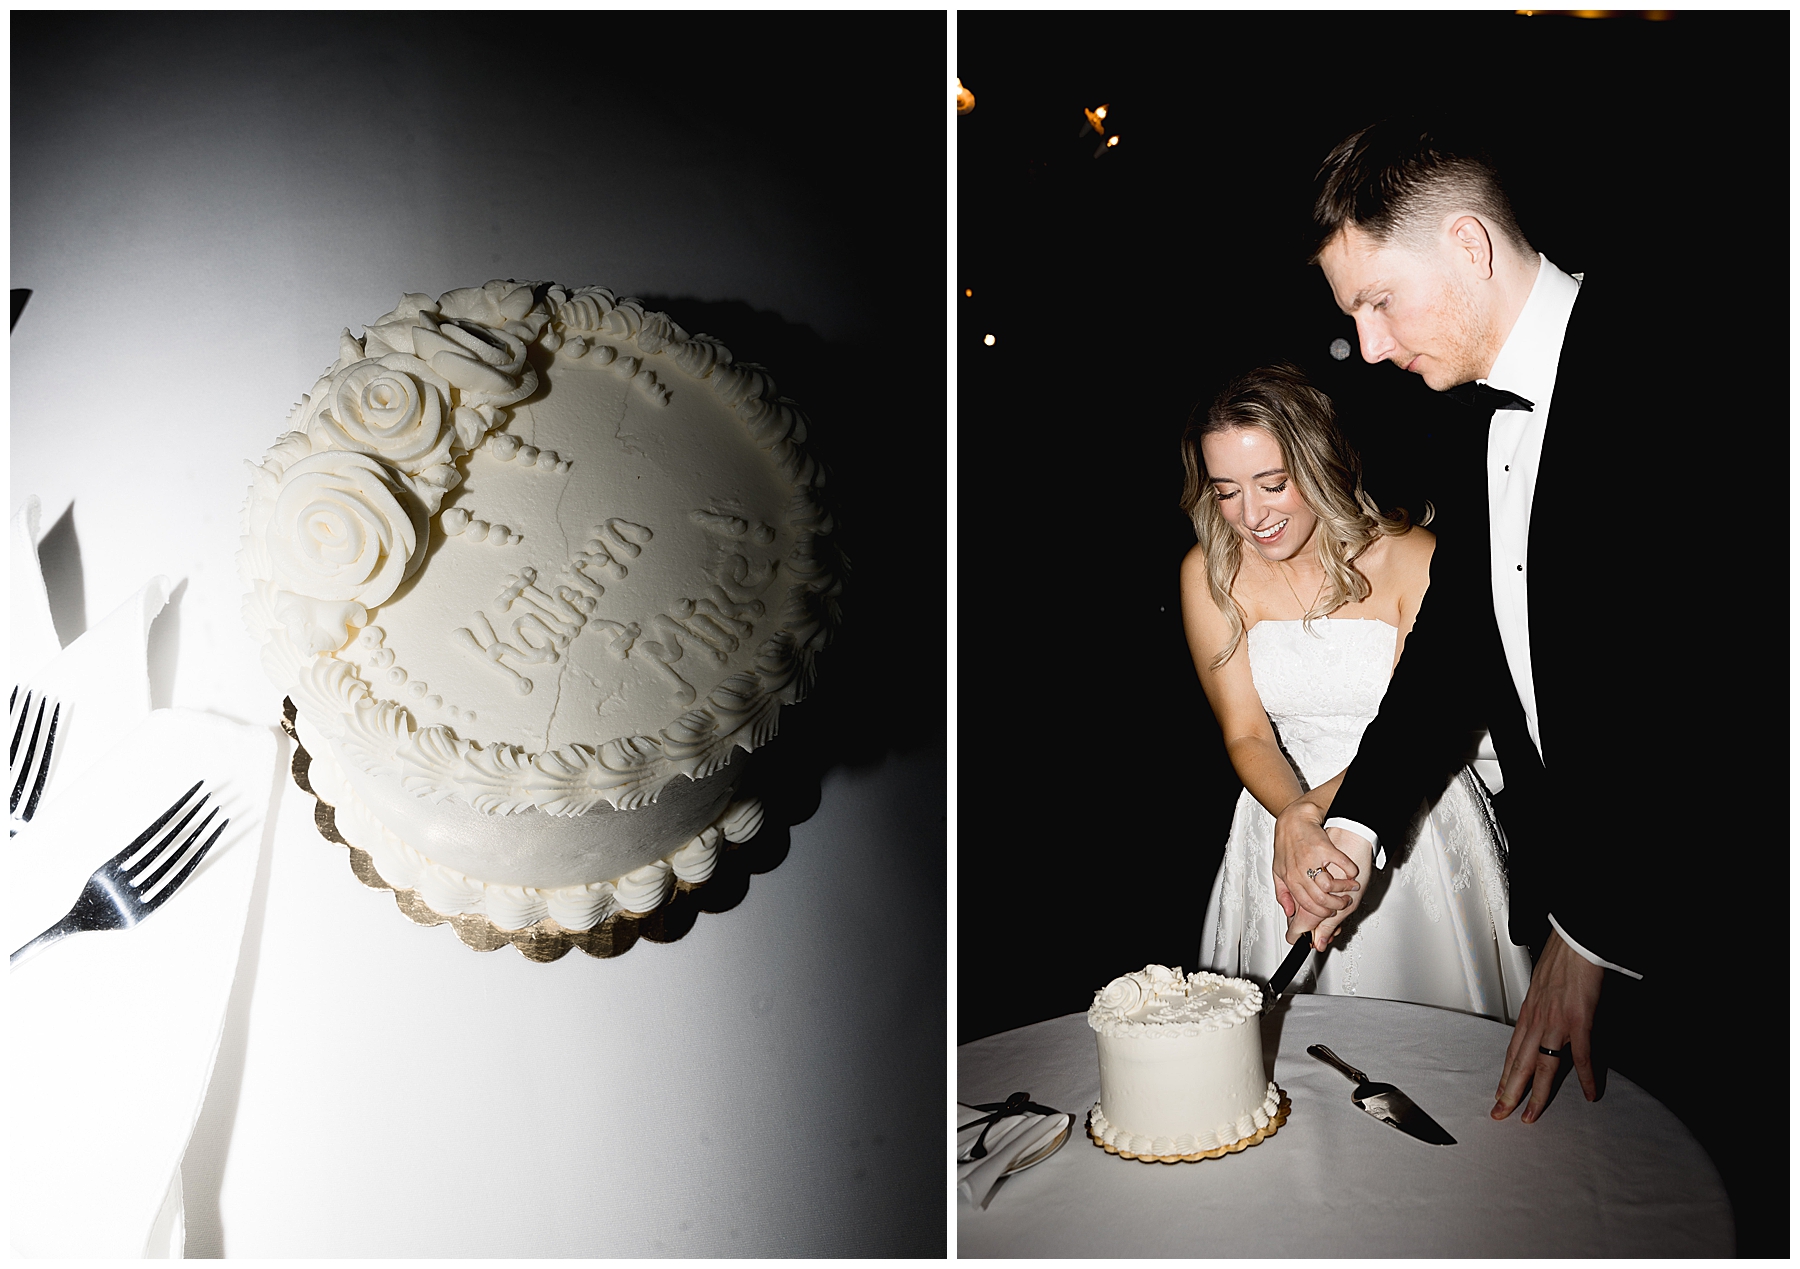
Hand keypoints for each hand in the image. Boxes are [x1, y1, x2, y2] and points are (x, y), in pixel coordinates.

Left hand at [1272, 798, 1360, 924]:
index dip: (1321, 912)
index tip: (1330, 913)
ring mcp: (1312, 859)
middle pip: (1321, 899)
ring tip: (1351, 887)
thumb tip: (1289, 912)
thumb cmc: (1287, 843)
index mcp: (1290, 878)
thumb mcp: (1278, 870)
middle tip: (1344, 901)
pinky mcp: (1324, 848)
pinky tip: (1352, 873)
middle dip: (1337, 905)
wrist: (1294, 819)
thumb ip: (1282, 892)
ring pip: (1330, 886)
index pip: (1307, 905)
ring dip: (1345, 889)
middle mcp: (1299, 870)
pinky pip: (1342, 865)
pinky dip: (1351, 872)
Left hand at [1492, 931, 1604, 1123]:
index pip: (1512, 1051)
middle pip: (1519, 1064)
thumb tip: (1546, 1017)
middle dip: (1508, 1092)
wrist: (1576, 938)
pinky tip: (1591, 1093)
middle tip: (1500, 1114)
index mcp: (1529, 1012)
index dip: (1505, 1074)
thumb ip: (1543, 1005)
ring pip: (1542, 1065)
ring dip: (1537, 1094)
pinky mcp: (1579, 1019)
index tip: (1499, 1093)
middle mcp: (1537, 1019)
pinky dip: (1587, 1076)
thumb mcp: (1544, 984)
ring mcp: (1557, 1021)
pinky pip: (1582, 1055)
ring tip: (1531, 1116)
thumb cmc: (1562, 956)